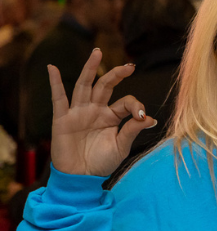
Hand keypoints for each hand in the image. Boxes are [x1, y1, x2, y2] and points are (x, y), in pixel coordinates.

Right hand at [48, 48, 156, 176]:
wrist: (80, 178)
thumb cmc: (101, 162)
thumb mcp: (121, 146)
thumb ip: (133, 130)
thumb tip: (150, 118)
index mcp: (111, 116)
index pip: (126, 102)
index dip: (136, 106)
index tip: (143, 117)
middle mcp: (95, 110)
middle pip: (105, 86)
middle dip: (116, 74)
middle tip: (129, 65)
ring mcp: (78, 113)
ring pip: (84, 86)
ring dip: (90, 69)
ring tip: (97, 52)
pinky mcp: (62, 119)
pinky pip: (58, 98)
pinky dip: (55, 83)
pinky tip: (52, 68)